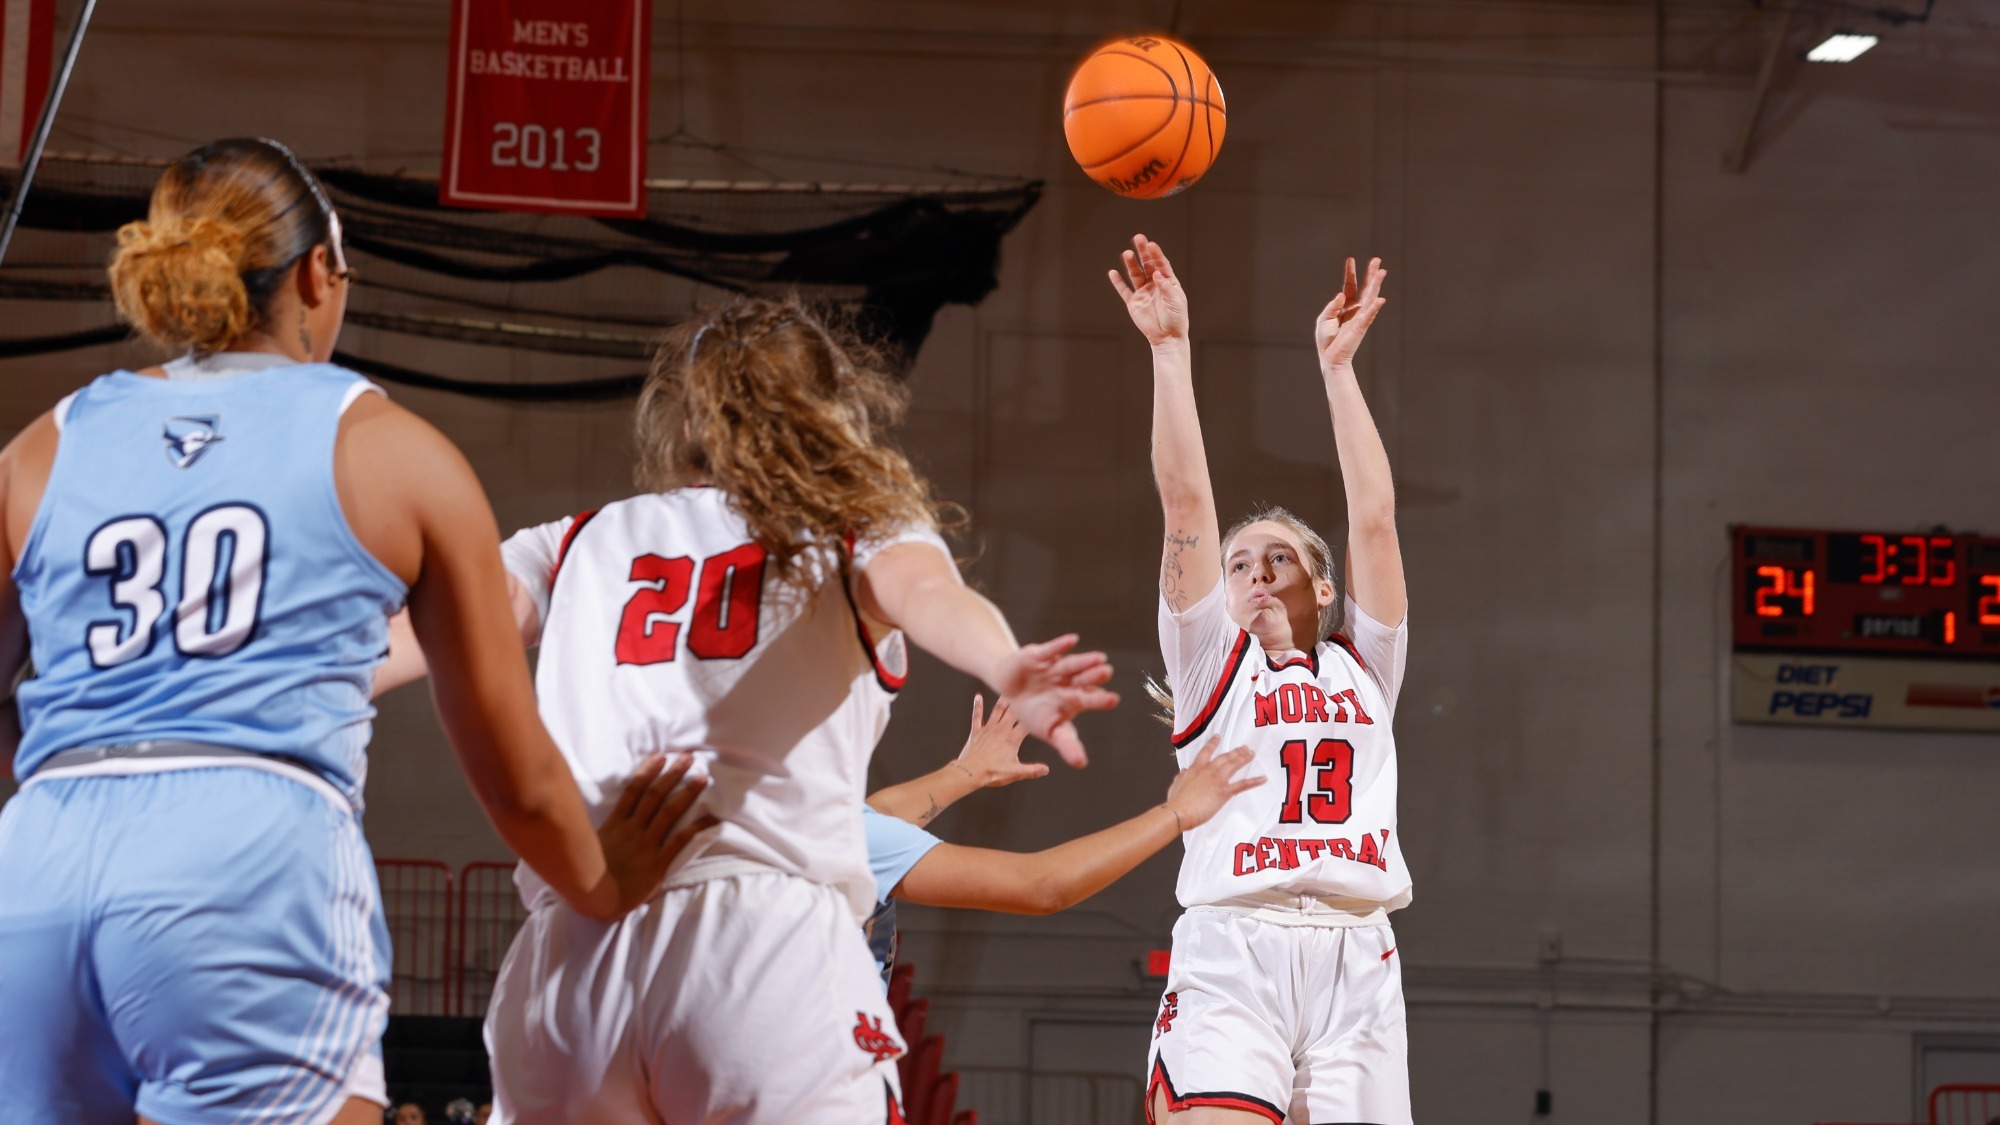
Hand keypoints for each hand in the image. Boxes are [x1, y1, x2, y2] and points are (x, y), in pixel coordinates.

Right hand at [593, 753, 717, 917]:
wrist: (595, 899)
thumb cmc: (588, 877)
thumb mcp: (589, 846)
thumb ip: (600, 831)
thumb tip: (600, 819)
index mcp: (615, 824)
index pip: (633, 791)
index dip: (647, 771)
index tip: (660, 757)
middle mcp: (632, 829)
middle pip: (655, 795)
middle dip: (672, 774)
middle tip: (687, 758)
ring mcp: (646, 844)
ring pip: (669, 811)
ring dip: (687, 793)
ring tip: (702, 777)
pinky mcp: (657, 863)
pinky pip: (681, 841)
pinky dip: (698, 828)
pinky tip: (712, 818)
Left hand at [955, 695, 1047, 787]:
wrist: (970, 772)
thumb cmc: (993, 773)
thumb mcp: (1016, 773)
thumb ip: (1032, 770)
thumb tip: (1046, 770)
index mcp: (1012, 739)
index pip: (1027, 723)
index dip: (1035, 715)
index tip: (1042, 705)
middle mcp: (1001, 730)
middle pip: (1013, 711)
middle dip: (1020, 701)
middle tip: (1026, 688)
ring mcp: (988, 729)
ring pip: (997, 710)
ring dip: (1003, 700)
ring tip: (1007, 689)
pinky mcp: (976, 731)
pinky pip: (977, 716)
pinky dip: (978, 706)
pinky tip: (977, 696)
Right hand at [992, 635, 1119, 768]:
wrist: (1010, 690)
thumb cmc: (1035, 713)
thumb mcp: (1049, 730)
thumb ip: (1067, 744)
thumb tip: (1081, 764)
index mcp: (1073, 699)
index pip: (1088, 699)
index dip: (1100, 698)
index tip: (1114, 699)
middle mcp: (1068, 681)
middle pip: (1083, 679)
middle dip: (1094, 676)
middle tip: (1108, 671)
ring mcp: (1054, 668)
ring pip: (1071, 664)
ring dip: (1084, 661)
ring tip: (1100, 658)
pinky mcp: (1038, 656)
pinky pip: (1050, 650)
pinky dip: (1060, 645)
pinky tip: (1073, 640)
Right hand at [1107, 234, 1189, 346]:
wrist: (1167, 338)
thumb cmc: (1176, 319)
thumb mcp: (1175, 302)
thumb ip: (1166, 287)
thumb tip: (1157, 274)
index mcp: (1168, 282)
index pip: (1161, 264)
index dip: (1156, 254)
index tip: (1151, 244)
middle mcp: (1155, 284)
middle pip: (1147, 264)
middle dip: (1143, 252)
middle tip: (1138, 238)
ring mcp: (1143, 292)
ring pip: (1135, 274)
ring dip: (1131, 264)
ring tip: (1127, 254)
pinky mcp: (1134, 303)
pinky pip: (1124, 291)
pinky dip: (1118, 282)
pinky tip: (1113, 272)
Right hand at [1163, 737, 1264, 829]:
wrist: (1179, 811)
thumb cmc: (1176, 801)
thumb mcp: (1175, 786)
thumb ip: (1180, 778)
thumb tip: (1182, 772)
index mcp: (1195, 768)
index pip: (1206, 752)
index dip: (1213, 743)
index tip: (1218, 736)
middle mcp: (1208, 770)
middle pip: (1225, 757)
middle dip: (1235, 751)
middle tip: (1244, 747)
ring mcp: (1218, 780)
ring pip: (1234, 765)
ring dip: (1244, 759)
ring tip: (1252, 754)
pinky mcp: (1224, 791)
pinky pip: (1242, 784)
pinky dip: (1254, 781)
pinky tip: (1262, 778)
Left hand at [1314, 256, 1386, 373]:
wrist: (1330, 357)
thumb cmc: (1326, 339)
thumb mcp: (1324, 319)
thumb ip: (1332, 306)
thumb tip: (1341, 295)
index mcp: (1344, 306)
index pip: (1349, 286)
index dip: (1350, 273)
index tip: (1351, 259)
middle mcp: (1354, 309)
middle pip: (1365, 288)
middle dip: (1370, 274)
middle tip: (1377, 260)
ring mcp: (1359, 316)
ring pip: (1370, 297)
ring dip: (1376, 284)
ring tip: (1382, 271)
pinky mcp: (1361, 326)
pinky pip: (1369, 314)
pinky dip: (1375, 307)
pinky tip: (1380, 298)